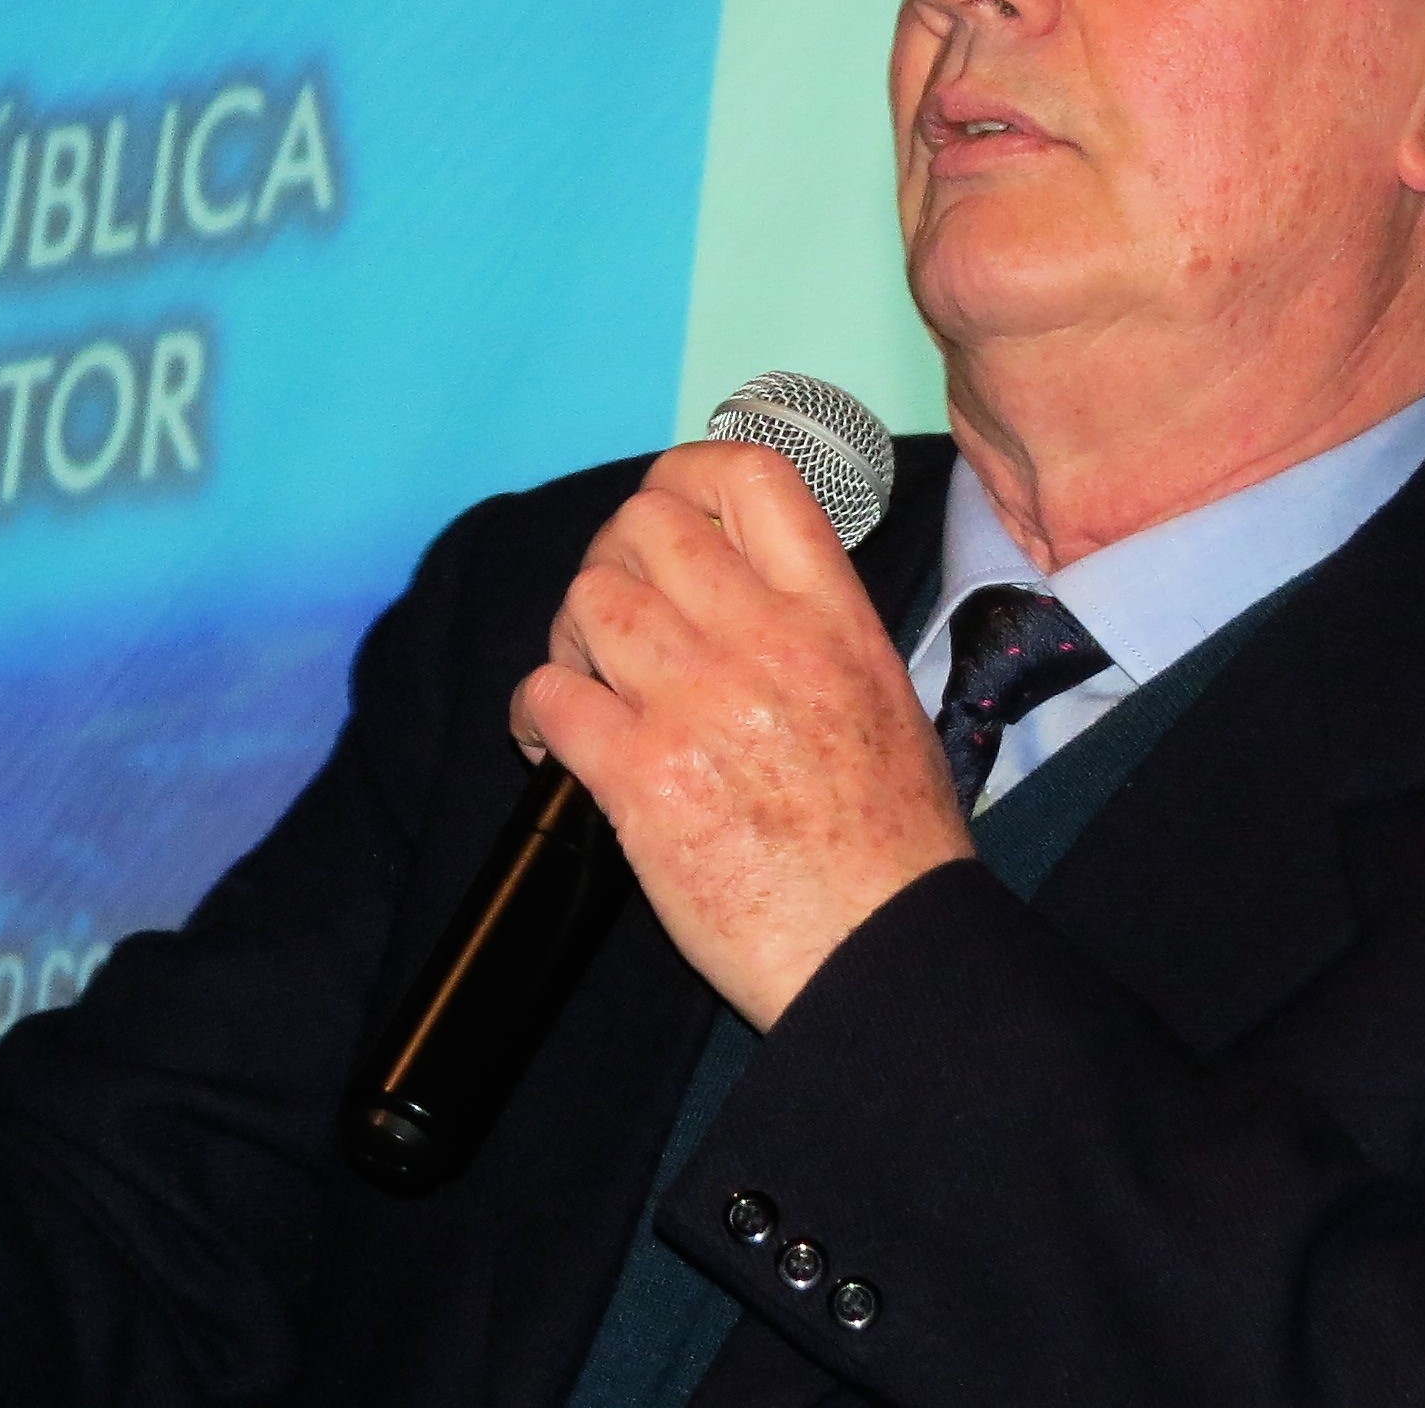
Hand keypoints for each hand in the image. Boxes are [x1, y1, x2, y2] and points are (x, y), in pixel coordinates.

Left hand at [509, 439, 973, 1030]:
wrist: (883, 953)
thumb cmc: (892, 850)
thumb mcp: (889, 702)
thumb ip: (817, 631)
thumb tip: (746, 589)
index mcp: (835, 620)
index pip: (752, 477)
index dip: (688, 472)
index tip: (668, 509)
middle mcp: (766, 643)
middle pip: (643, 526)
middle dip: (612, 561)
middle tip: (613, 620)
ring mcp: (700, 705)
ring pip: (588, 599)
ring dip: (571, 636)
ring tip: (587, 683)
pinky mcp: (642, 777)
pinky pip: (547, 695)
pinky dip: (532, 714)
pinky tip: (546, 744)